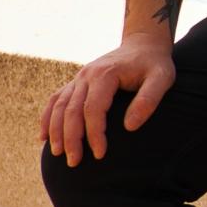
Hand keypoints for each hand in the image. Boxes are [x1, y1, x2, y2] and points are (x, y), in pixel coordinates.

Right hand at [41, 35, 175, 166]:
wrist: (144, 43)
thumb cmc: (155, 63)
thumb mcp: (163, 78)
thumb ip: (149, 100)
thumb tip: (130, 127)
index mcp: (105, 74)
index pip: (93, 109)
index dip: (94, 133)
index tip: (100, 154)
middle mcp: (87, 75)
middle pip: (71, 110)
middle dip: (71, 138)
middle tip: (75, 162)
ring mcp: (79, 78)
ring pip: (59, 106)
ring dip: (56, 131)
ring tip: (58, 154)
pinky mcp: (77, 82)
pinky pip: (56, 100)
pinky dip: (47, 118)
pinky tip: (43, 137)